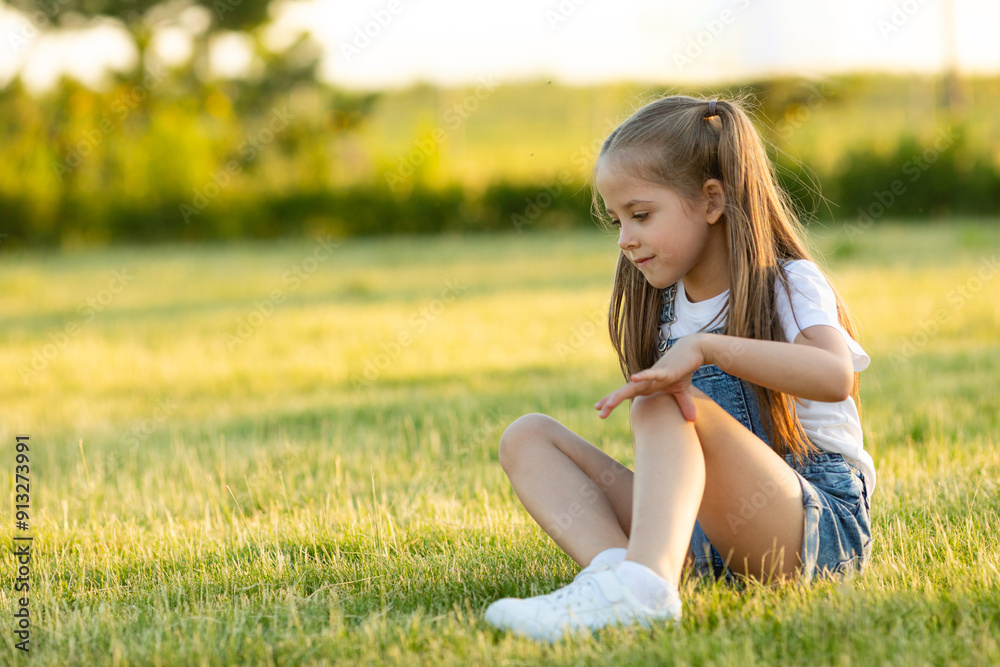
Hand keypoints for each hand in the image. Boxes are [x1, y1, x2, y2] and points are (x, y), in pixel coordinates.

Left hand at [593, 334, 707, 421]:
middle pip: (625, 392)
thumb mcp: (682, 391)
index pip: (626, 394)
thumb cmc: (683, 369)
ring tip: (609, 403)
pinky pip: (652, 374)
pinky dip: (643, 376)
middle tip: (599, 413)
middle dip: (611, 402)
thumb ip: (684, 405)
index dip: (613, 400)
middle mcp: (646, 381)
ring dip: (621, 394)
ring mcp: (654, 375)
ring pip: (634, 386)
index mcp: (647, 386)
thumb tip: (693, 420)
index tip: (599, 409)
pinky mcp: (665, 371)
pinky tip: (632, 378)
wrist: (693, 351)